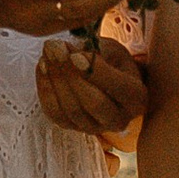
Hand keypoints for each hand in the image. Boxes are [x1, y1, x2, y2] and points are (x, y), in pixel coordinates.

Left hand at [35, 32, 148, 148]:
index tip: (75, 54)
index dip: (95, 72)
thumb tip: (68, 50)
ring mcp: (94, 128)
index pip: (119, 88)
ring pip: (72, 110)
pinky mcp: (73, 128)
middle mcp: (119, 120)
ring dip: (56, 80)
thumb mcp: (113, 51)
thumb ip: (96, 49)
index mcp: (137, 99)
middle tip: (56, 50)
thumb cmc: (113, 63)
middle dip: (71, 75)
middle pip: (94, 103)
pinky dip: (45, 89)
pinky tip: (42, 66)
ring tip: (47, 54)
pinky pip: (55, 113)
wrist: (106, 82)